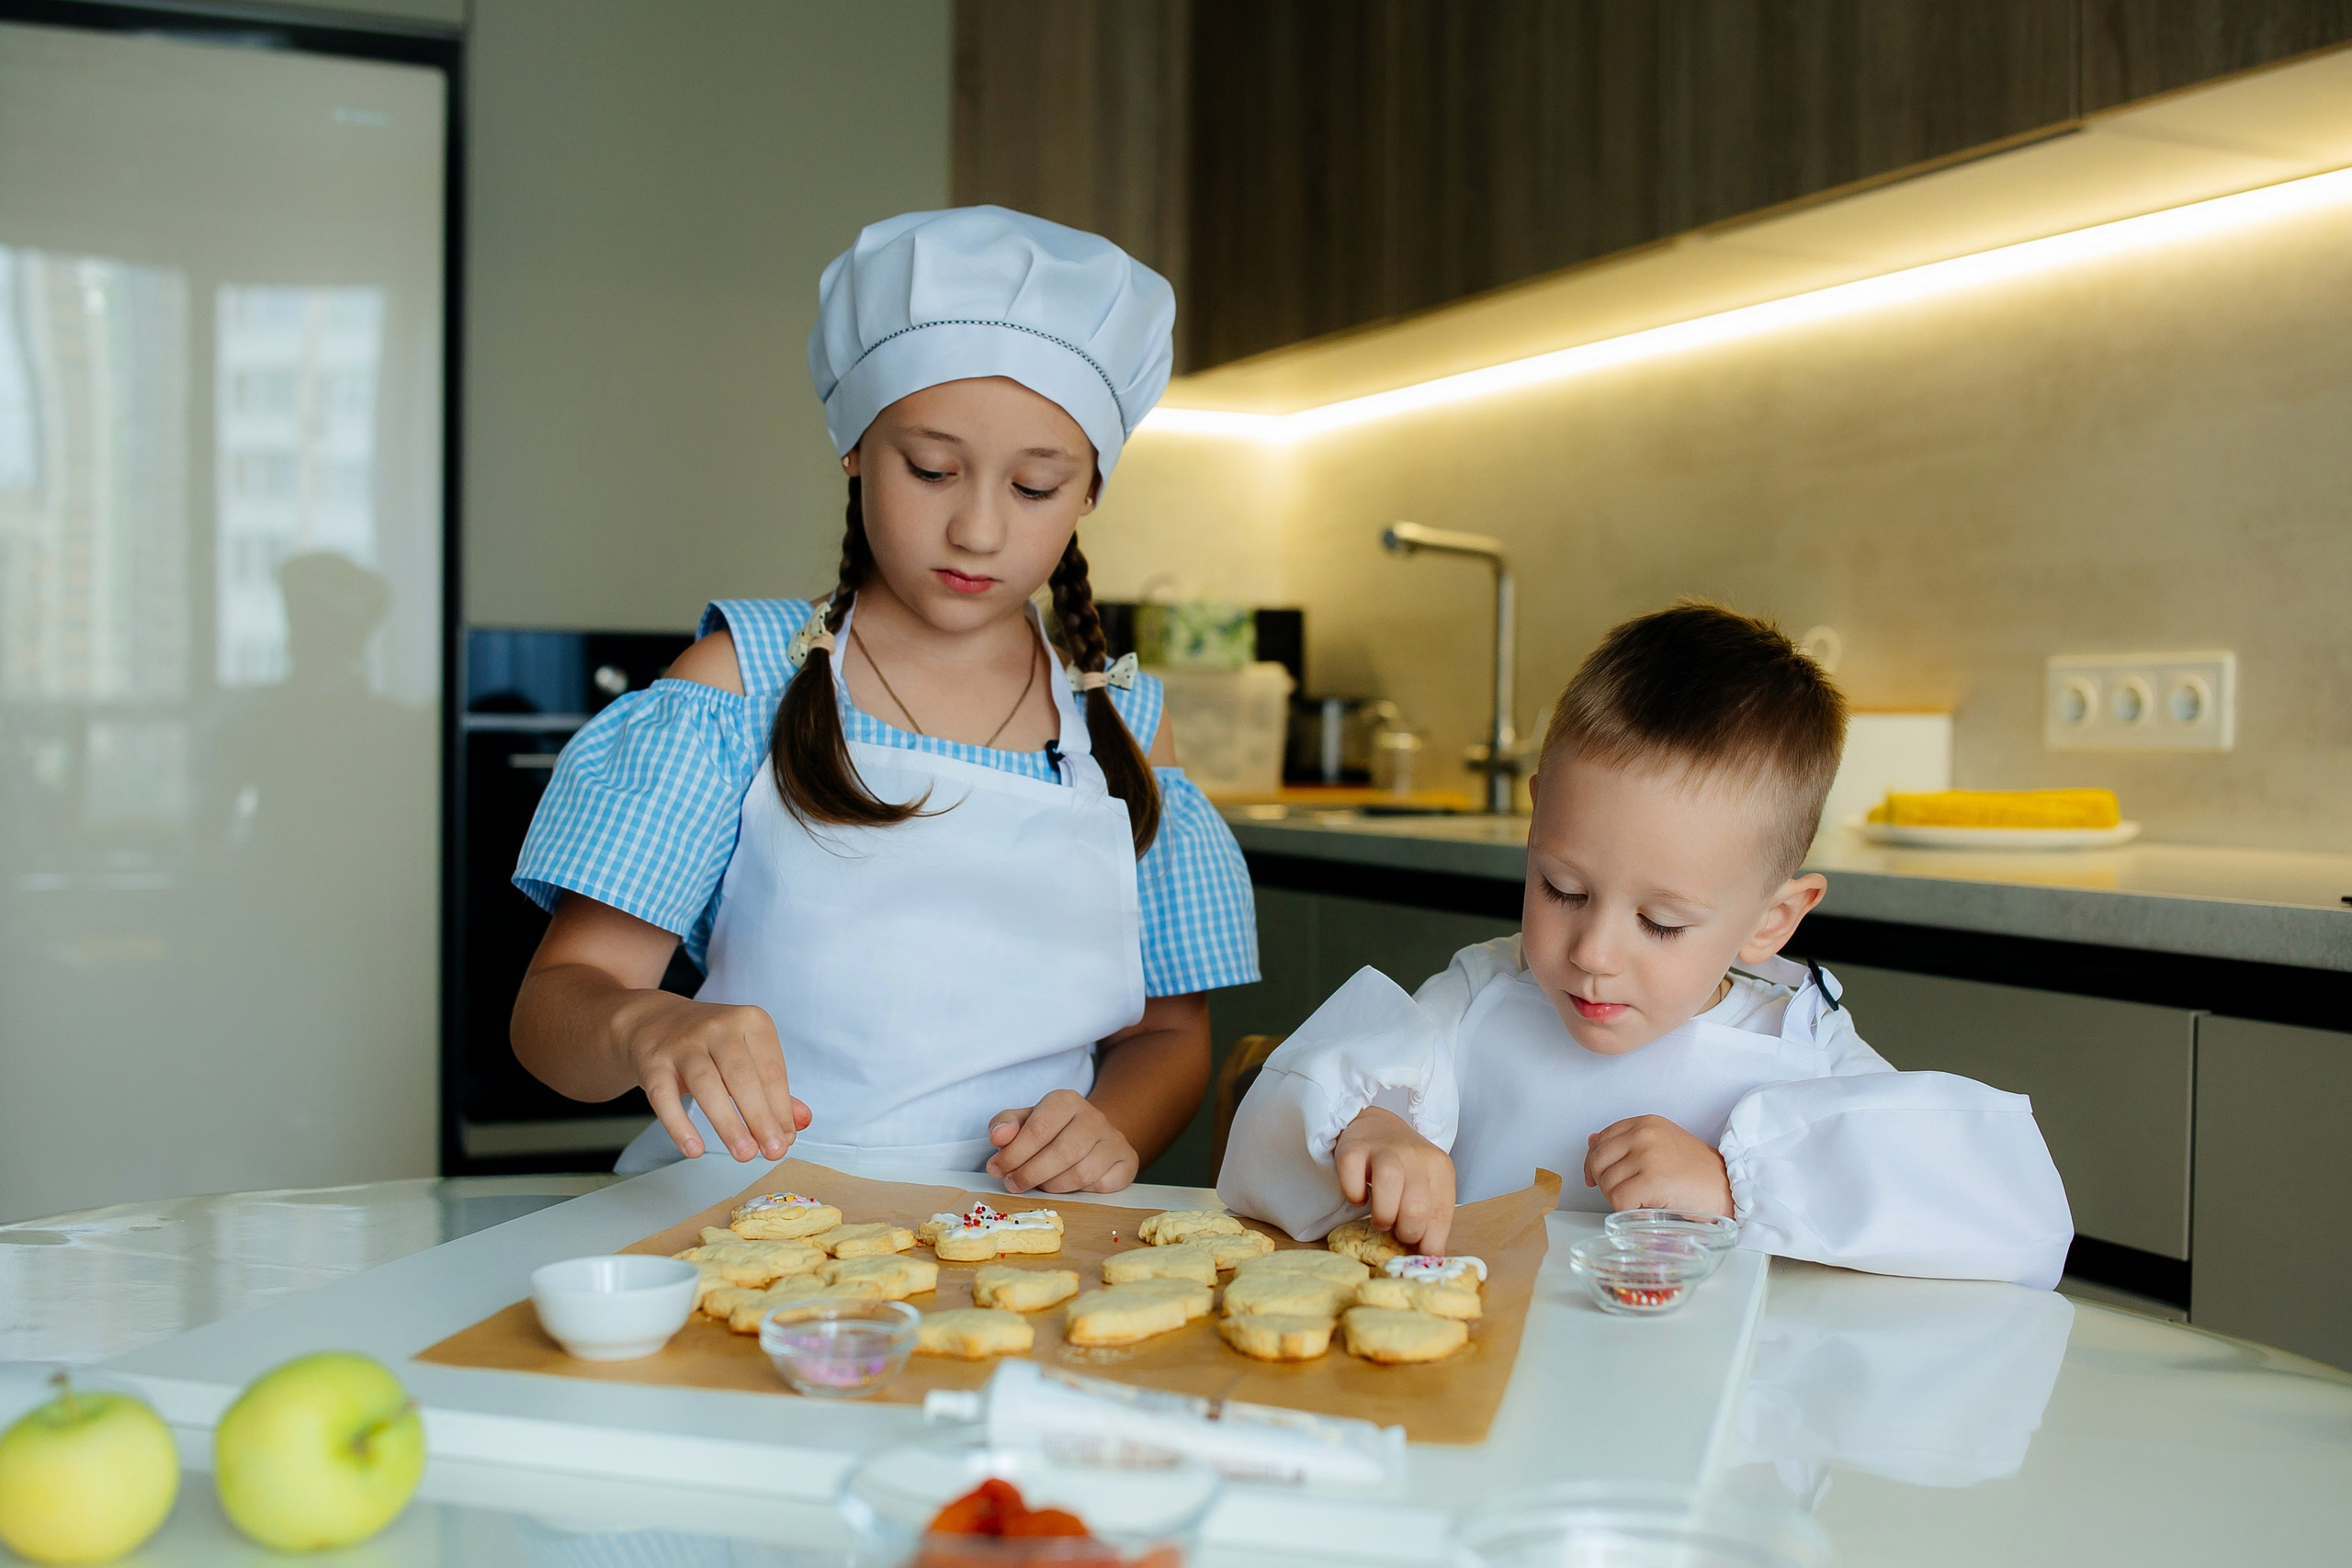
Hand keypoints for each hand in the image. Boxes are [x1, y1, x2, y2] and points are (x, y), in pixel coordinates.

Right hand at [613, 991, 810, 1162]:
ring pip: (707, 1085)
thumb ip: (774, 1088)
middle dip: (761, 1118)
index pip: (771, 1071)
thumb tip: (801, 1122)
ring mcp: (683, 1043)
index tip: (787, 1140)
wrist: (653, 1021)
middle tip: (773, 1152)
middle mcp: (718, 1027)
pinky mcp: (653, 1062)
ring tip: (744, 1154)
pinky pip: (664, 1096)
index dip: (781, 1109)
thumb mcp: (747, 1054)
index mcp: (750, 1021)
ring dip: (728, 1123)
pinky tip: (694, 1149)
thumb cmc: (711, 1044)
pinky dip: (680, 1125)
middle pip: (742, 1077)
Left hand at [986, 1089, 1138, 1193]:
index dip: (1014, 1154)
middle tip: (1013, 1184)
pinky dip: (1080, 1192)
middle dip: (1031, 1173)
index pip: (1039, 1129)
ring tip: (1038, 1185)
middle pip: (1062, 1152)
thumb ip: (1005, 1125)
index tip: (997, 1169)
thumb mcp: (1024, 1121)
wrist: (1091, 1134)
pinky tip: (1068, 1187)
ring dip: (1053, 1186)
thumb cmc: (1051, 1131)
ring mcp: (1114, 1139)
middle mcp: (1094, 1117)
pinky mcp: (1126, 1162)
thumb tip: (998, 1137)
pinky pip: (1102, 1185)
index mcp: (1066, 1101)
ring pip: (1082, 1173)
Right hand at [1333, 1107, 1456, 1254]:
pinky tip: (1359, 1197)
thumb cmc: (1406, 1168)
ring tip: (1381, 1219)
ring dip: (1383, 1214)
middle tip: (1396, 1229)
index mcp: (1440, 1169)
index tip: (1416, 1249)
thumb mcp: (1427, 1189)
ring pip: (1389, 1183)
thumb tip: (1430, 1258)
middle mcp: (1416, 1155)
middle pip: (1416, 1205)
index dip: (1428, 1242)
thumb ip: (1431, 1220)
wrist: (1378, 1127)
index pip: (1440, 1216)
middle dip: (1405, 1231)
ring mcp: (1384, 1148)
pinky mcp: (1354, 1147)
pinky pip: (1352, 1174)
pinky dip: (1353, 1194)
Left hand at [1584, 1115, 1731, 1214]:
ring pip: (1607, 1183)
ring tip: (1644, 1199)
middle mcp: (1644, 1134)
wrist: (1728, 1187)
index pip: (1601, 1139)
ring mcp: (1647, 1156)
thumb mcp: (1660, 1144)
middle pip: (1598, 1161)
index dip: (1595, 1161)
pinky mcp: (1652, 1181)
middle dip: (1604, 1182)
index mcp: (1645, 1123)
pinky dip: (1628, 1210)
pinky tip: (1647, 1207)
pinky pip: (1619, 1200)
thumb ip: (1627, 1142)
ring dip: (1619, 1198)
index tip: (1596, 1176)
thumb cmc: (1696, 1171)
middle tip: (1625, 1193)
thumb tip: (1591, 1141)